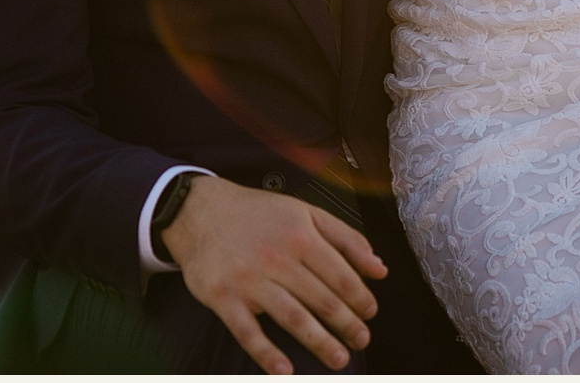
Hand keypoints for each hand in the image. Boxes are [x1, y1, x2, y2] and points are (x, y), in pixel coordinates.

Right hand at [163, 176, 387, 373]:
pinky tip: (286, 370)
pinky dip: (267, 353)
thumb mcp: (306, 213)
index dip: (360, 297)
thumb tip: (379, 268)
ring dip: (319, 342)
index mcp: (300, 235)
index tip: (371, 313)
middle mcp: (277, 257)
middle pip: (321, 298)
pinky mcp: (222, 297)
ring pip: (292, 317)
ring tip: (339, 359)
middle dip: (346, 324)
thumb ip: (346, 238)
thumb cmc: (258, 214)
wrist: (200, 212)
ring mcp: (248, 280)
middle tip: (361, 341)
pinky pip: (248, 331)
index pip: (339, 273)